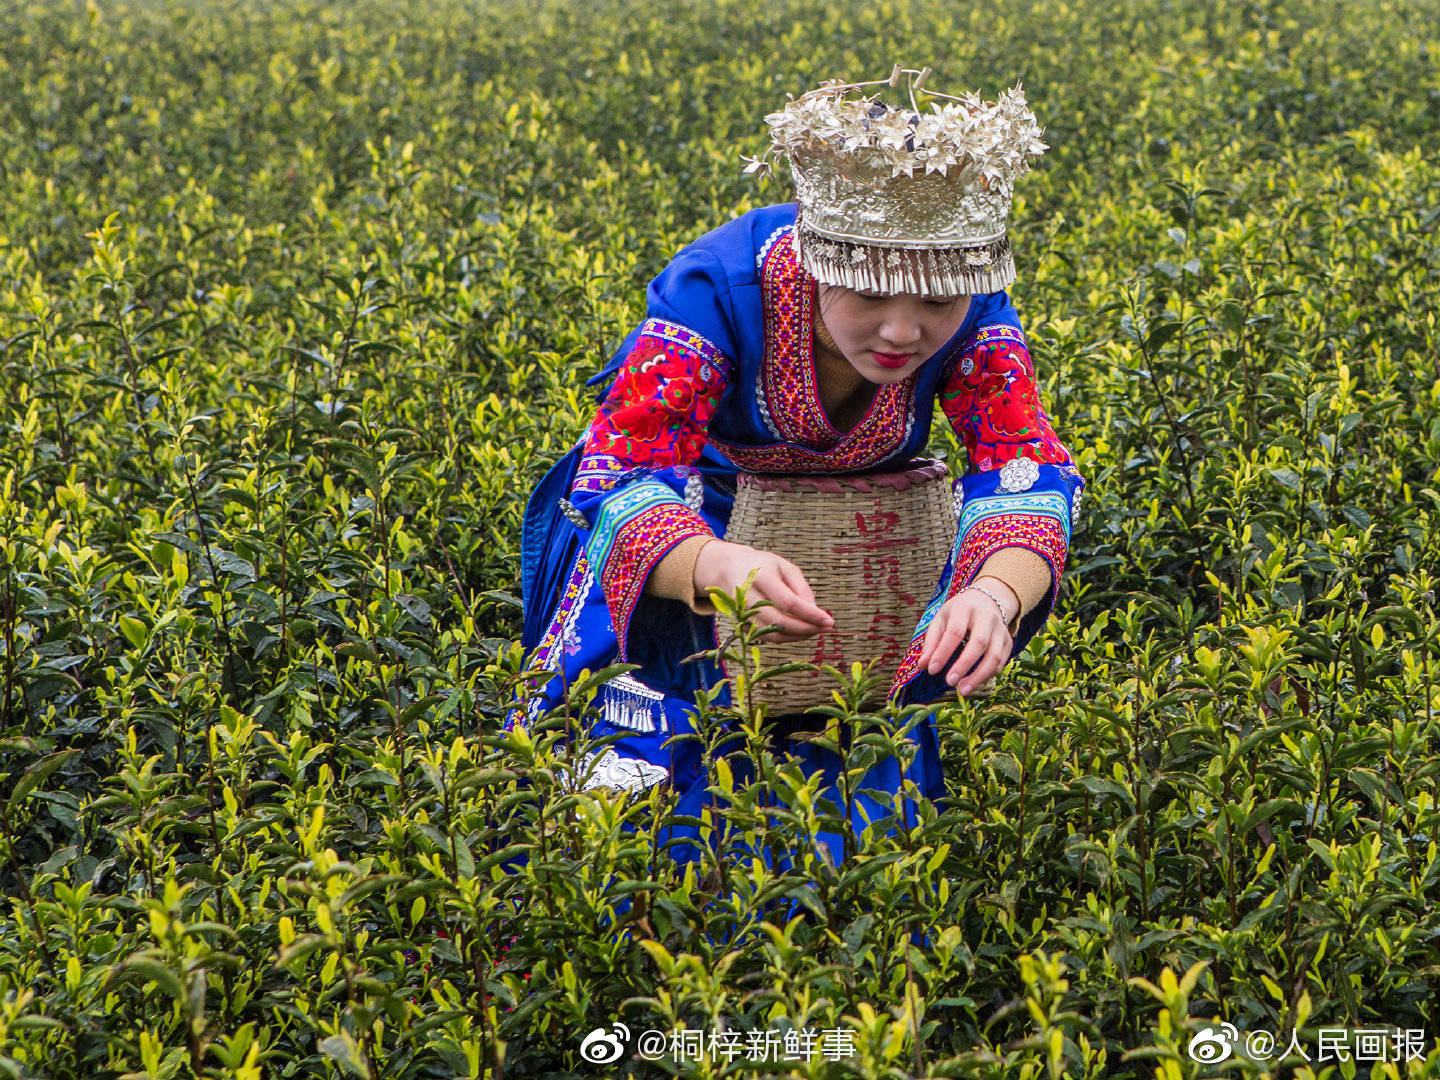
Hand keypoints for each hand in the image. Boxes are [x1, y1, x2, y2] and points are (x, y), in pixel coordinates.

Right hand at [693, 540, 833, 642]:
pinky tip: (803, 630)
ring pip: (775, 634)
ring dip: (800, 636)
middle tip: (828, 627)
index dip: (810, 615)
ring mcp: (744, 614)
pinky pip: (770, 636)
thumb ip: (802, 588)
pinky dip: (790, 637)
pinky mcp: (745, 625)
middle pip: (780, 622)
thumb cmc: (764, 566)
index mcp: (760, 577)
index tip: (829, 620)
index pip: (788, 602)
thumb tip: (815, 613)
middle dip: (807, 629)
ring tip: (818, 629)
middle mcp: (749, 598)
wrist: (730, 570)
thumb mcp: (786, 567)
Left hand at [917, 579, 1015, 694]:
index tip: (932, 670)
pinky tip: (974, 682)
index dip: (943, 652)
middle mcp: (987, 617)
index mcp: (965, 608)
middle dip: (964, 665)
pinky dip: (988, 675)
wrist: (986, 600)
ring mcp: (1001, 629)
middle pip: (979, 643)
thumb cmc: (959, 613)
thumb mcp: (941, 619)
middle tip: (950, 682)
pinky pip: (1001, 662)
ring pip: (995, 656)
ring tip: (962, 690)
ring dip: (979, 676)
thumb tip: (923, 666)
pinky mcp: (1008, 641)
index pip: (955, 632)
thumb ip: (932, 642)